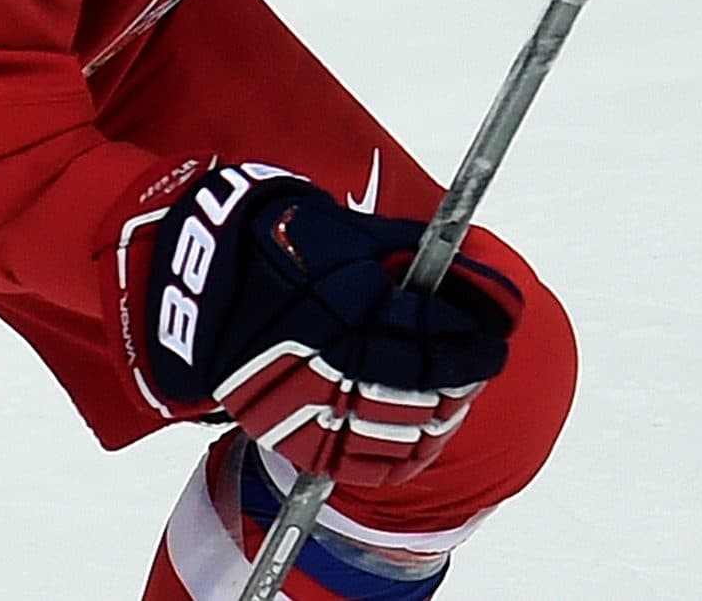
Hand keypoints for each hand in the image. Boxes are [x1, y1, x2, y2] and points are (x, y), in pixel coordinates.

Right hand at [101, 159, 519, 486]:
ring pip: (396, 432)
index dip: (473, 343)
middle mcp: (329, 358)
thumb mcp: (361, 237)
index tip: (495, 341)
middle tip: (480, 367)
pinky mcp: (290, 435)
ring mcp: (306, 402)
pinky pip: (358, 465)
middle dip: (461, 380)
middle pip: (421, 389)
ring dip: (437, 418)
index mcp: (348, 304)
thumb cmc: (292, 245)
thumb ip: (427, 262)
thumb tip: (490, 286)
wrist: (206, 281)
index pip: (432, 338)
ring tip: (452, 398)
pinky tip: (419, 438)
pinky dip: (398, 458)